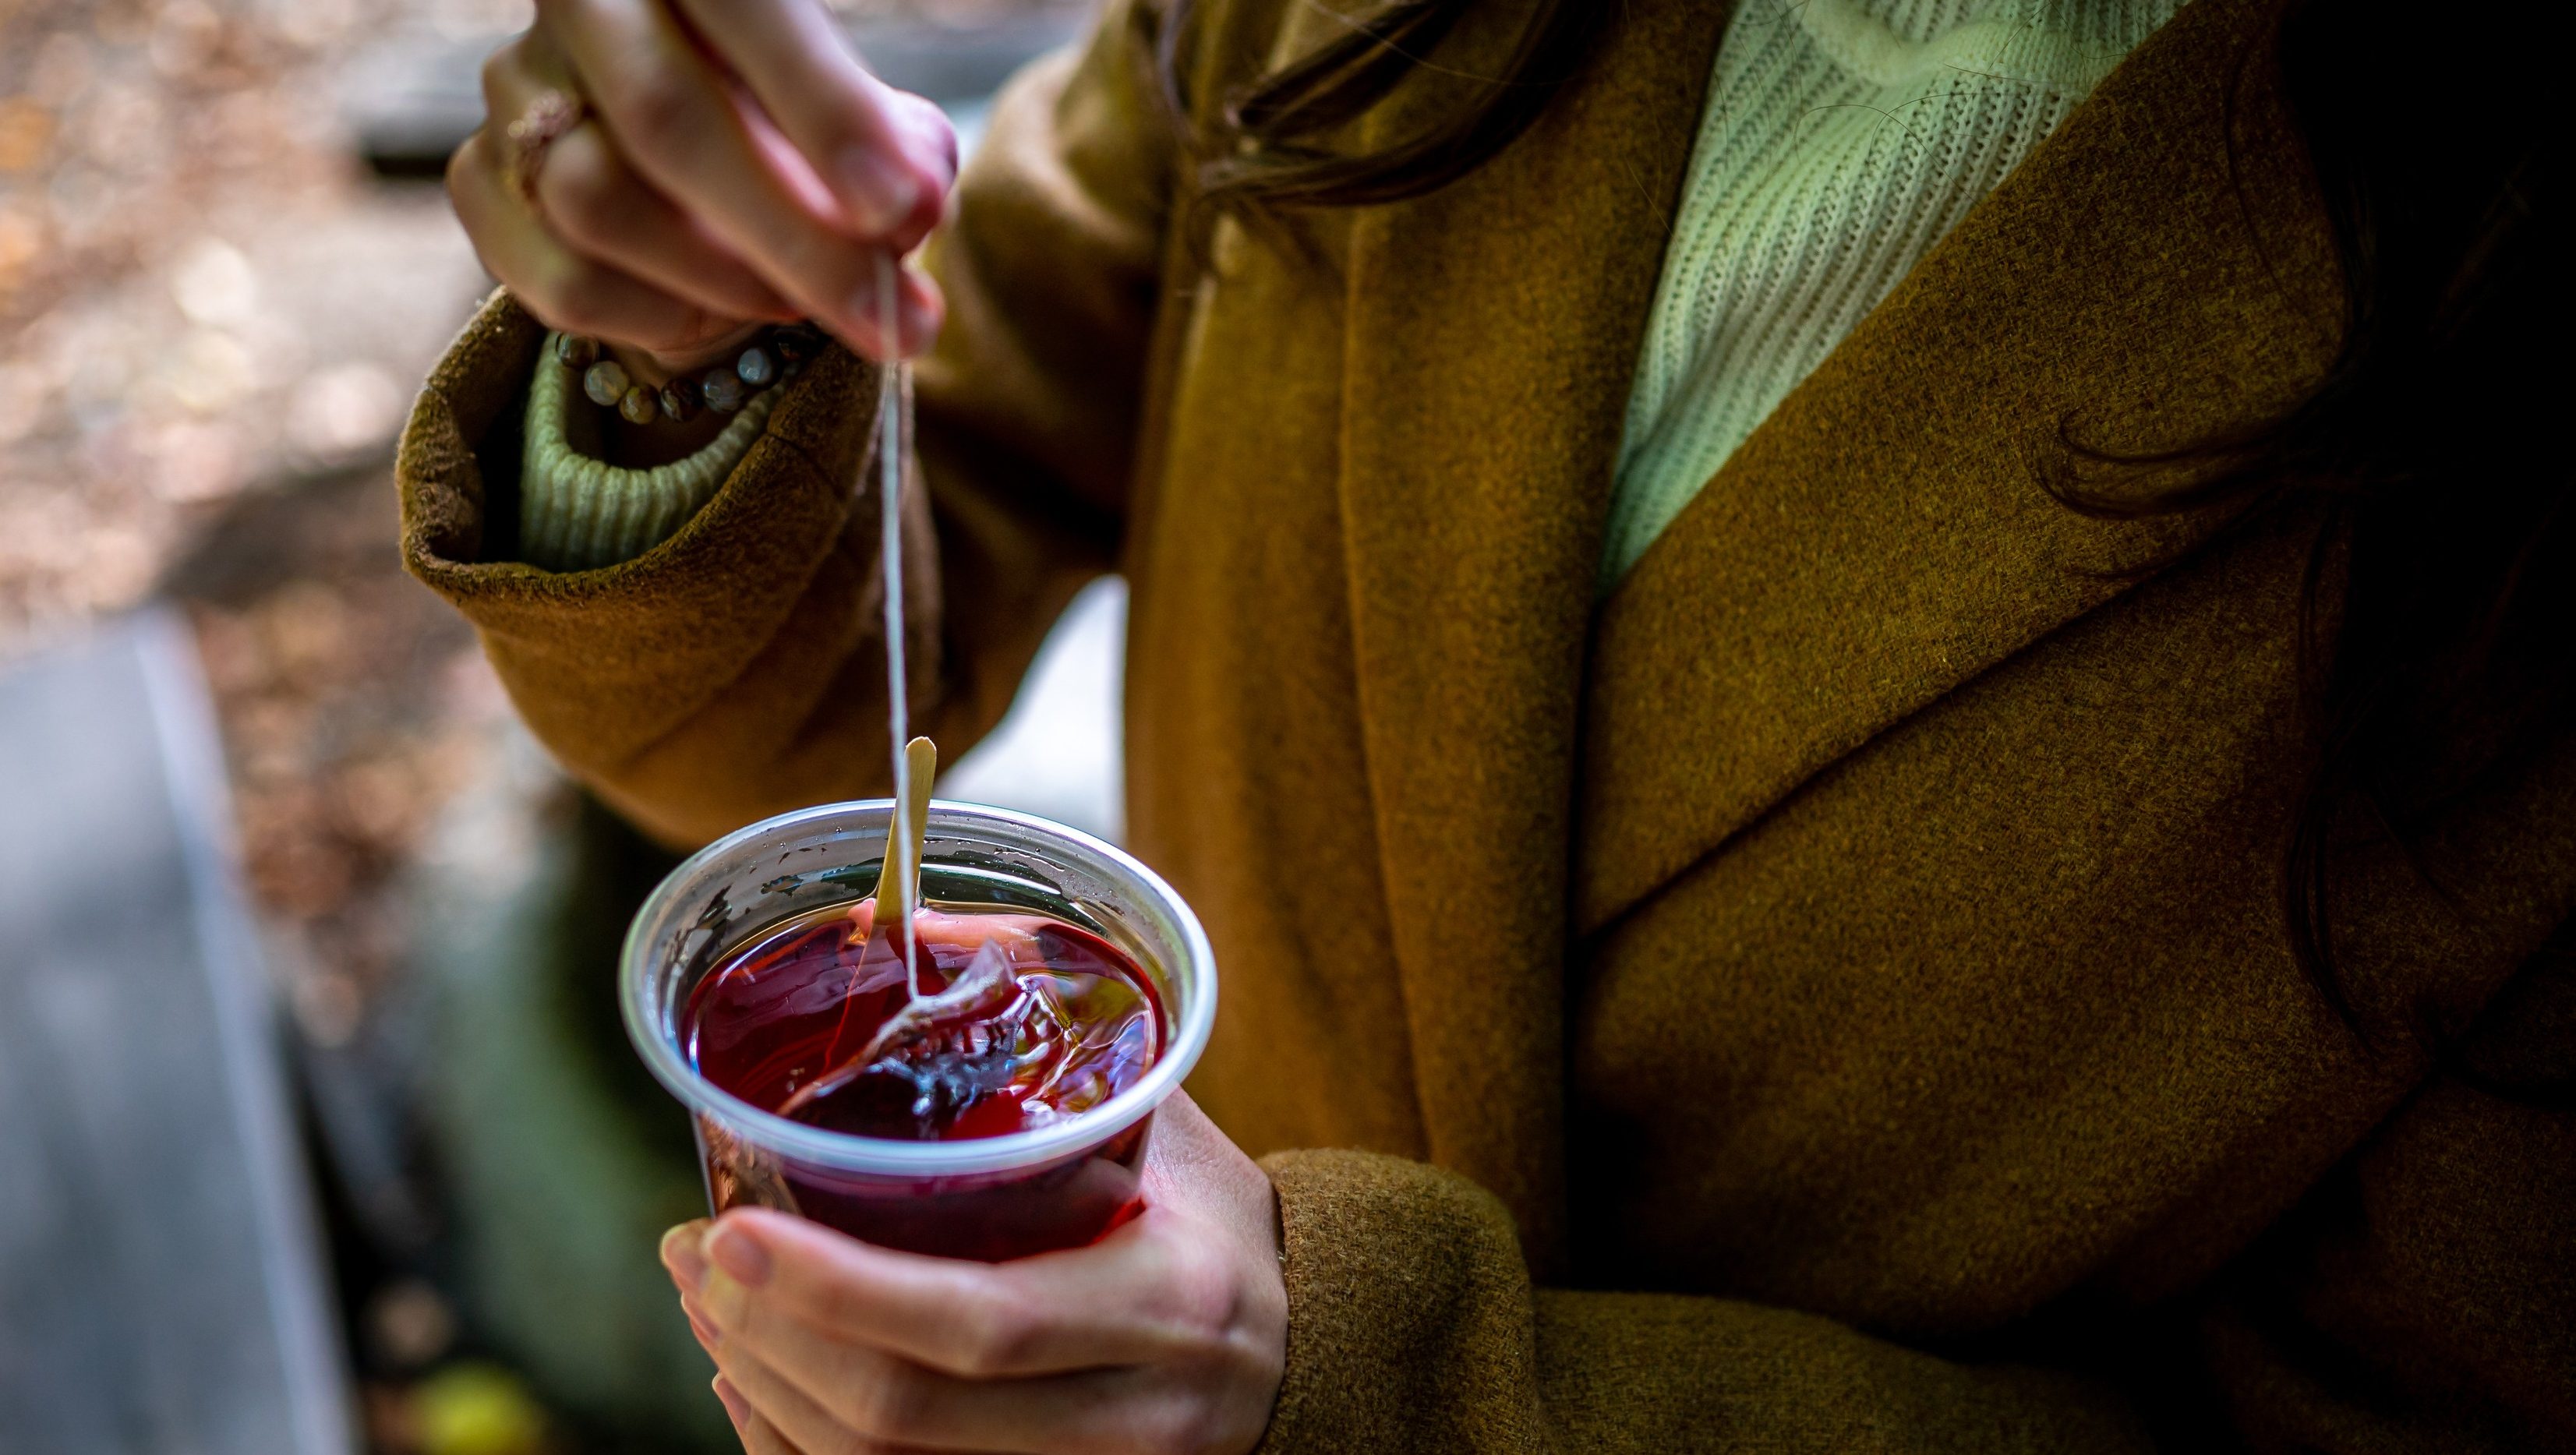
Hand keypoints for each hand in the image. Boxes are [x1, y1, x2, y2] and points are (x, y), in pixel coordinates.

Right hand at [448, 0, 953, 374]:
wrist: (702, 185)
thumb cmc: (805, 141)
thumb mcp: (873, 130)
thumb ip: (901, 155)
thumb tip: (909, 204)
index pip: (747, 10)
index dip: (827, 112)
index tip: (904, 211)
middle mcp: (585, 5)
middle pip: (664, 117)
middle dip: (794, 239)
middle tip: (893, 320)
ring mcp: (516, 89)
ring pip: (596, 200)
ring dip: (724, 282)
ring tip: (801, 305)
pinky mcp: (479, 181)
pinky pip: (561, 278)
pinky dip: (658, 320)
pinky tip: (716, 317)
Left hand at [663, 1091, 1288, 1454]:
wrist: (1311, 1349)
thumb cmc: (1213, 1221)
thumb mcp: (1162, 1127)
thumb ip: (1052, 1045)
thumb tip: (906, 931)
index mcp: (1168, 1301)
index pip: (979, 1323)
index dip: (835, 1289)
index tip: (732, 1228)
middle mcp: (1138, 1417)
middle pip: (906, 1417)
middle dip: (770, 1336)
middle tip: (696, 1254)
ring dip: (767, 1394)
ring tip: (711, 1304)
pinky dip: (797, 1452)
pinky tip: (757, 1382)